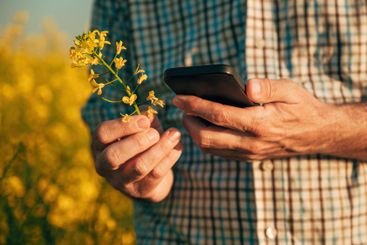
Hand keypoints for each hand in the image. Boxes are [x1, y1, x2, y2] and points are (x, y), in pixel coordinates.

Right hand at [92, 114, 182, 201]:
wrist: (149, 176)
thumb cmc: (140, 144)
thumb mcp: (140, 129)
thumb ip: (143, 119)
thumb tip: (150, 113)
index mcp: (100, 145)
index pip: (103, 134)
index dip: (123, 126)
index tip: (144, 120)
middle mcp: (105, 166)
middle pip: (114, 156)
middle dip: (137, 142)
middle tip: (155, 133)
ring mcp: (122, 181)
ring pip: (139, 167)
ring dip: (159, 149)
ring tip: (175, 134)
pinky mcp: (141, 190)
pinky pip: (156, 174)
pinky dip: (170, 158)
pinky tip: (179, 146)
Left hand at [173, 78, 338, 160]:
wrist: (317, 134)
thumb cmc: (302, 107)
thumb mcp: (290, 90)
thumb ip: (268, 87)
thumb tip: (247, 86)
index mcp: (259, 124)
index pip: (217, 115)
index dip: (194, 105)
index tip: (178, 97)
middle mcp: (251, 143)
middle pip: (206, 138)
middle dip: (188, 122)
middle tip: (182, 107)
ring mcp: (249, 153)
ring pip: (210, 148)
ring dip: (195, 133)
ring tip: (190, 116)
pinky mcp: (249, 158)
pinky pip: (219, 152)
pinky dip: (206, 140)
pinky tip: (205, 126)